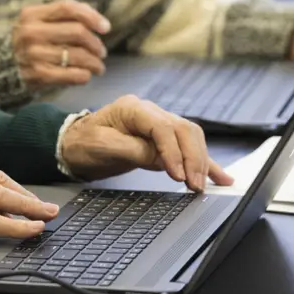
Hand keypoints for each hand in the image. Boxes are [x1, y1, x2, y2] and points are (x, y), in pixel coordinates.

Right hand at [12, 0, 110, 90]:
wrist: (3, 67)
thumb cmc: (33, 42)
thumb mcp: (41, 22)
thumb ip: (67, 17)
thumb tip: (101, 24)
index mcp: (31, 14)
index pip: (68, 8)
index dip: (91, 16)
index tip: (106, 28)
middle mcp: (30, 32)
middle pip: (77, 31)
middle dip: (96, 43)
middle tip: (102, 52)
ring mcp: (33, 54)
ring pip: (77, 55)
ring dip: (94, 63)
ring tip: (98, 67)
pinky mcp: (36, 74)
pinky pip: (71, 74)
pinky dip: (84, 75)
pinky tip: (86, 75)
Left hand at [58, 95, 232, 191]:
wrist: (73, 144)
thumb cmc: (83, 142)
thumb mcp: (102, 146)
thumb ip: (133, 150)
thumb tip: (163, 160)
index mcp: (133, 108)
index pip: (163, 128)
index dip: (173, 152)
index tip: (177, 176)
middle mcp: (150, 112)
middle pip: (184, 130)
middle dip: (193, 158)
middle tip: (194, 185)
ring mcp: (158, 124)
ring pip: (191, 137)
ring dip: (201, 161)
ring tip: (204, 185)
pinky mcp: (163, 140)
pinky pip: (188, 148)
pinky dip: (204, 163)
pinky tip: (219, 177)